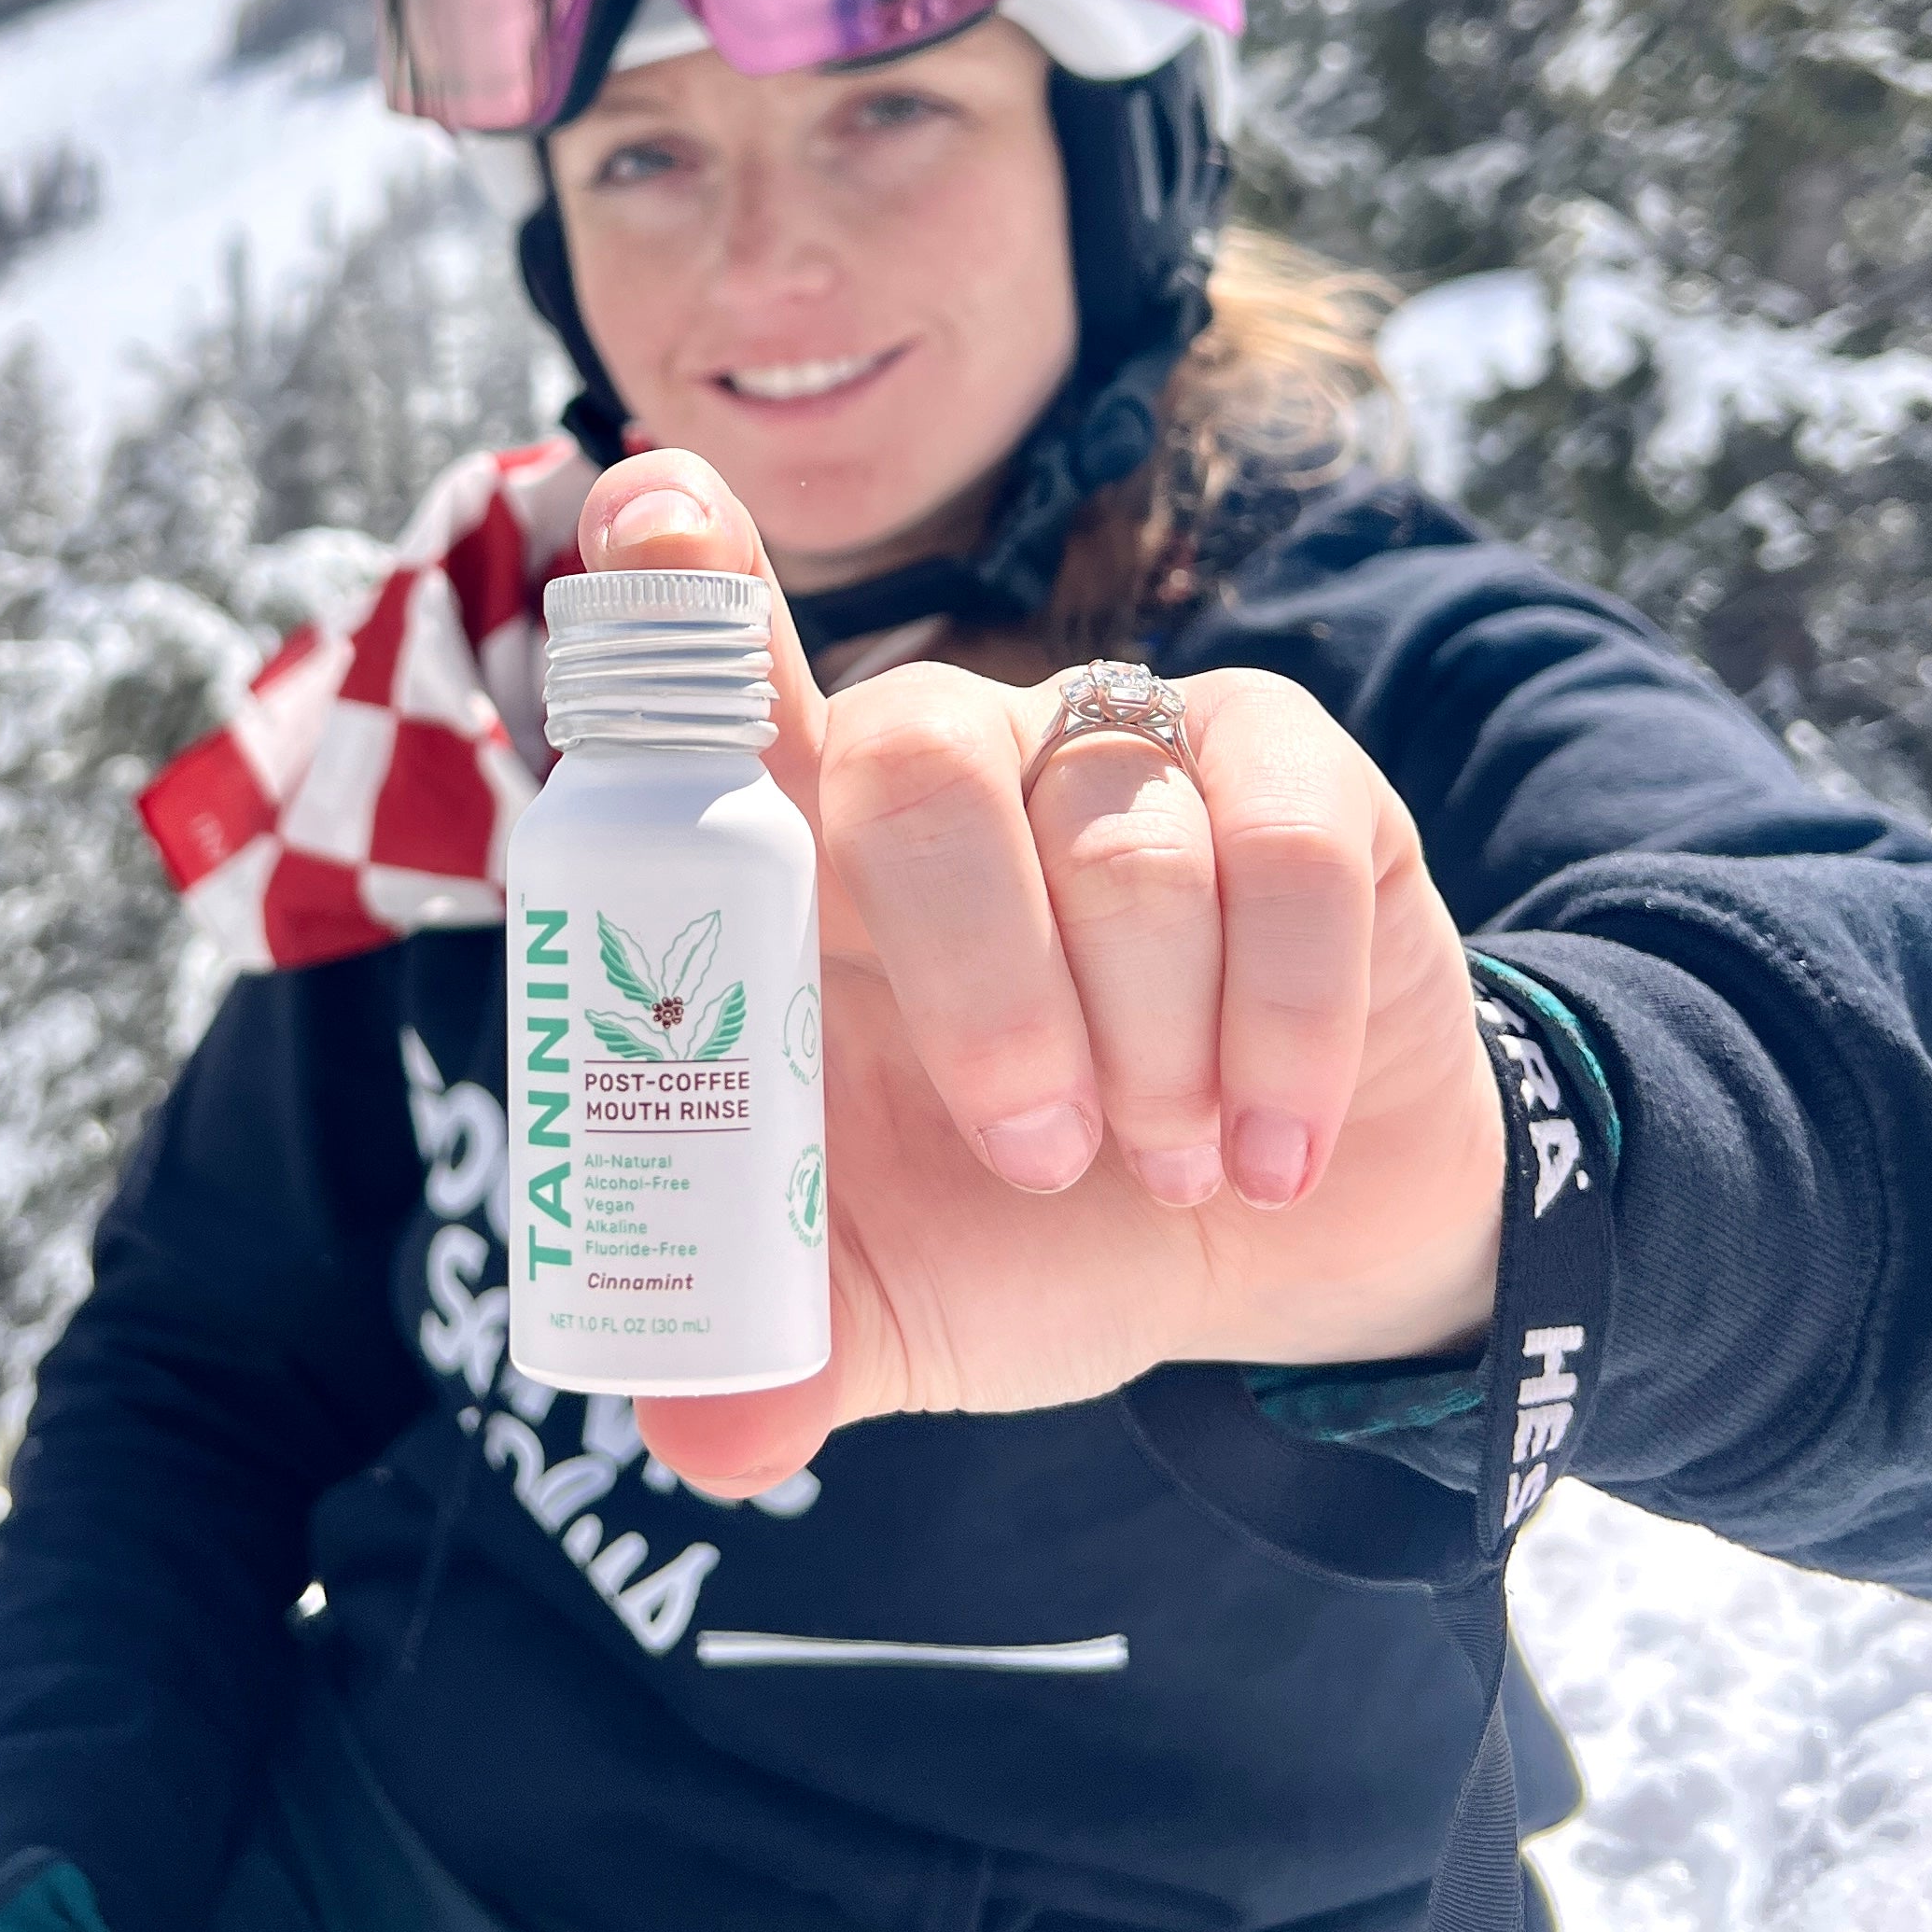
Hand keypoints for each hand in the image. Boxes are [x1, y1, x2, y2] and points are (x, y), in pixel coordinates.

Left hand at [579, 451, 1505, 1498]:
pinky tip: (1268, 1137)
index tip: (641, 497)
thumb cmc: (1048, 1228)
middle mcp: (949, 767)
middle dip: (975, 979)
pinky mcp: (1290, 770)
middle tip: (1034, 1152)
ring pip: (1107, 827)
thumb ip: (787, 1350)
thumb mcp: (902, 1302)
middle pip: (909, 756)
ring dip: (1144, 1037)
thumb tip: (693, 1433)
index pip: (722, 684)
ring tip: (1162, 1168)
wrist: (1290, 1247)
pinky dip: (1274, 1021)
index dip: (681, 583)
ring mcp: (1118, 749)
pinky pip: (1275, 842)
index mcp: (810, 865)